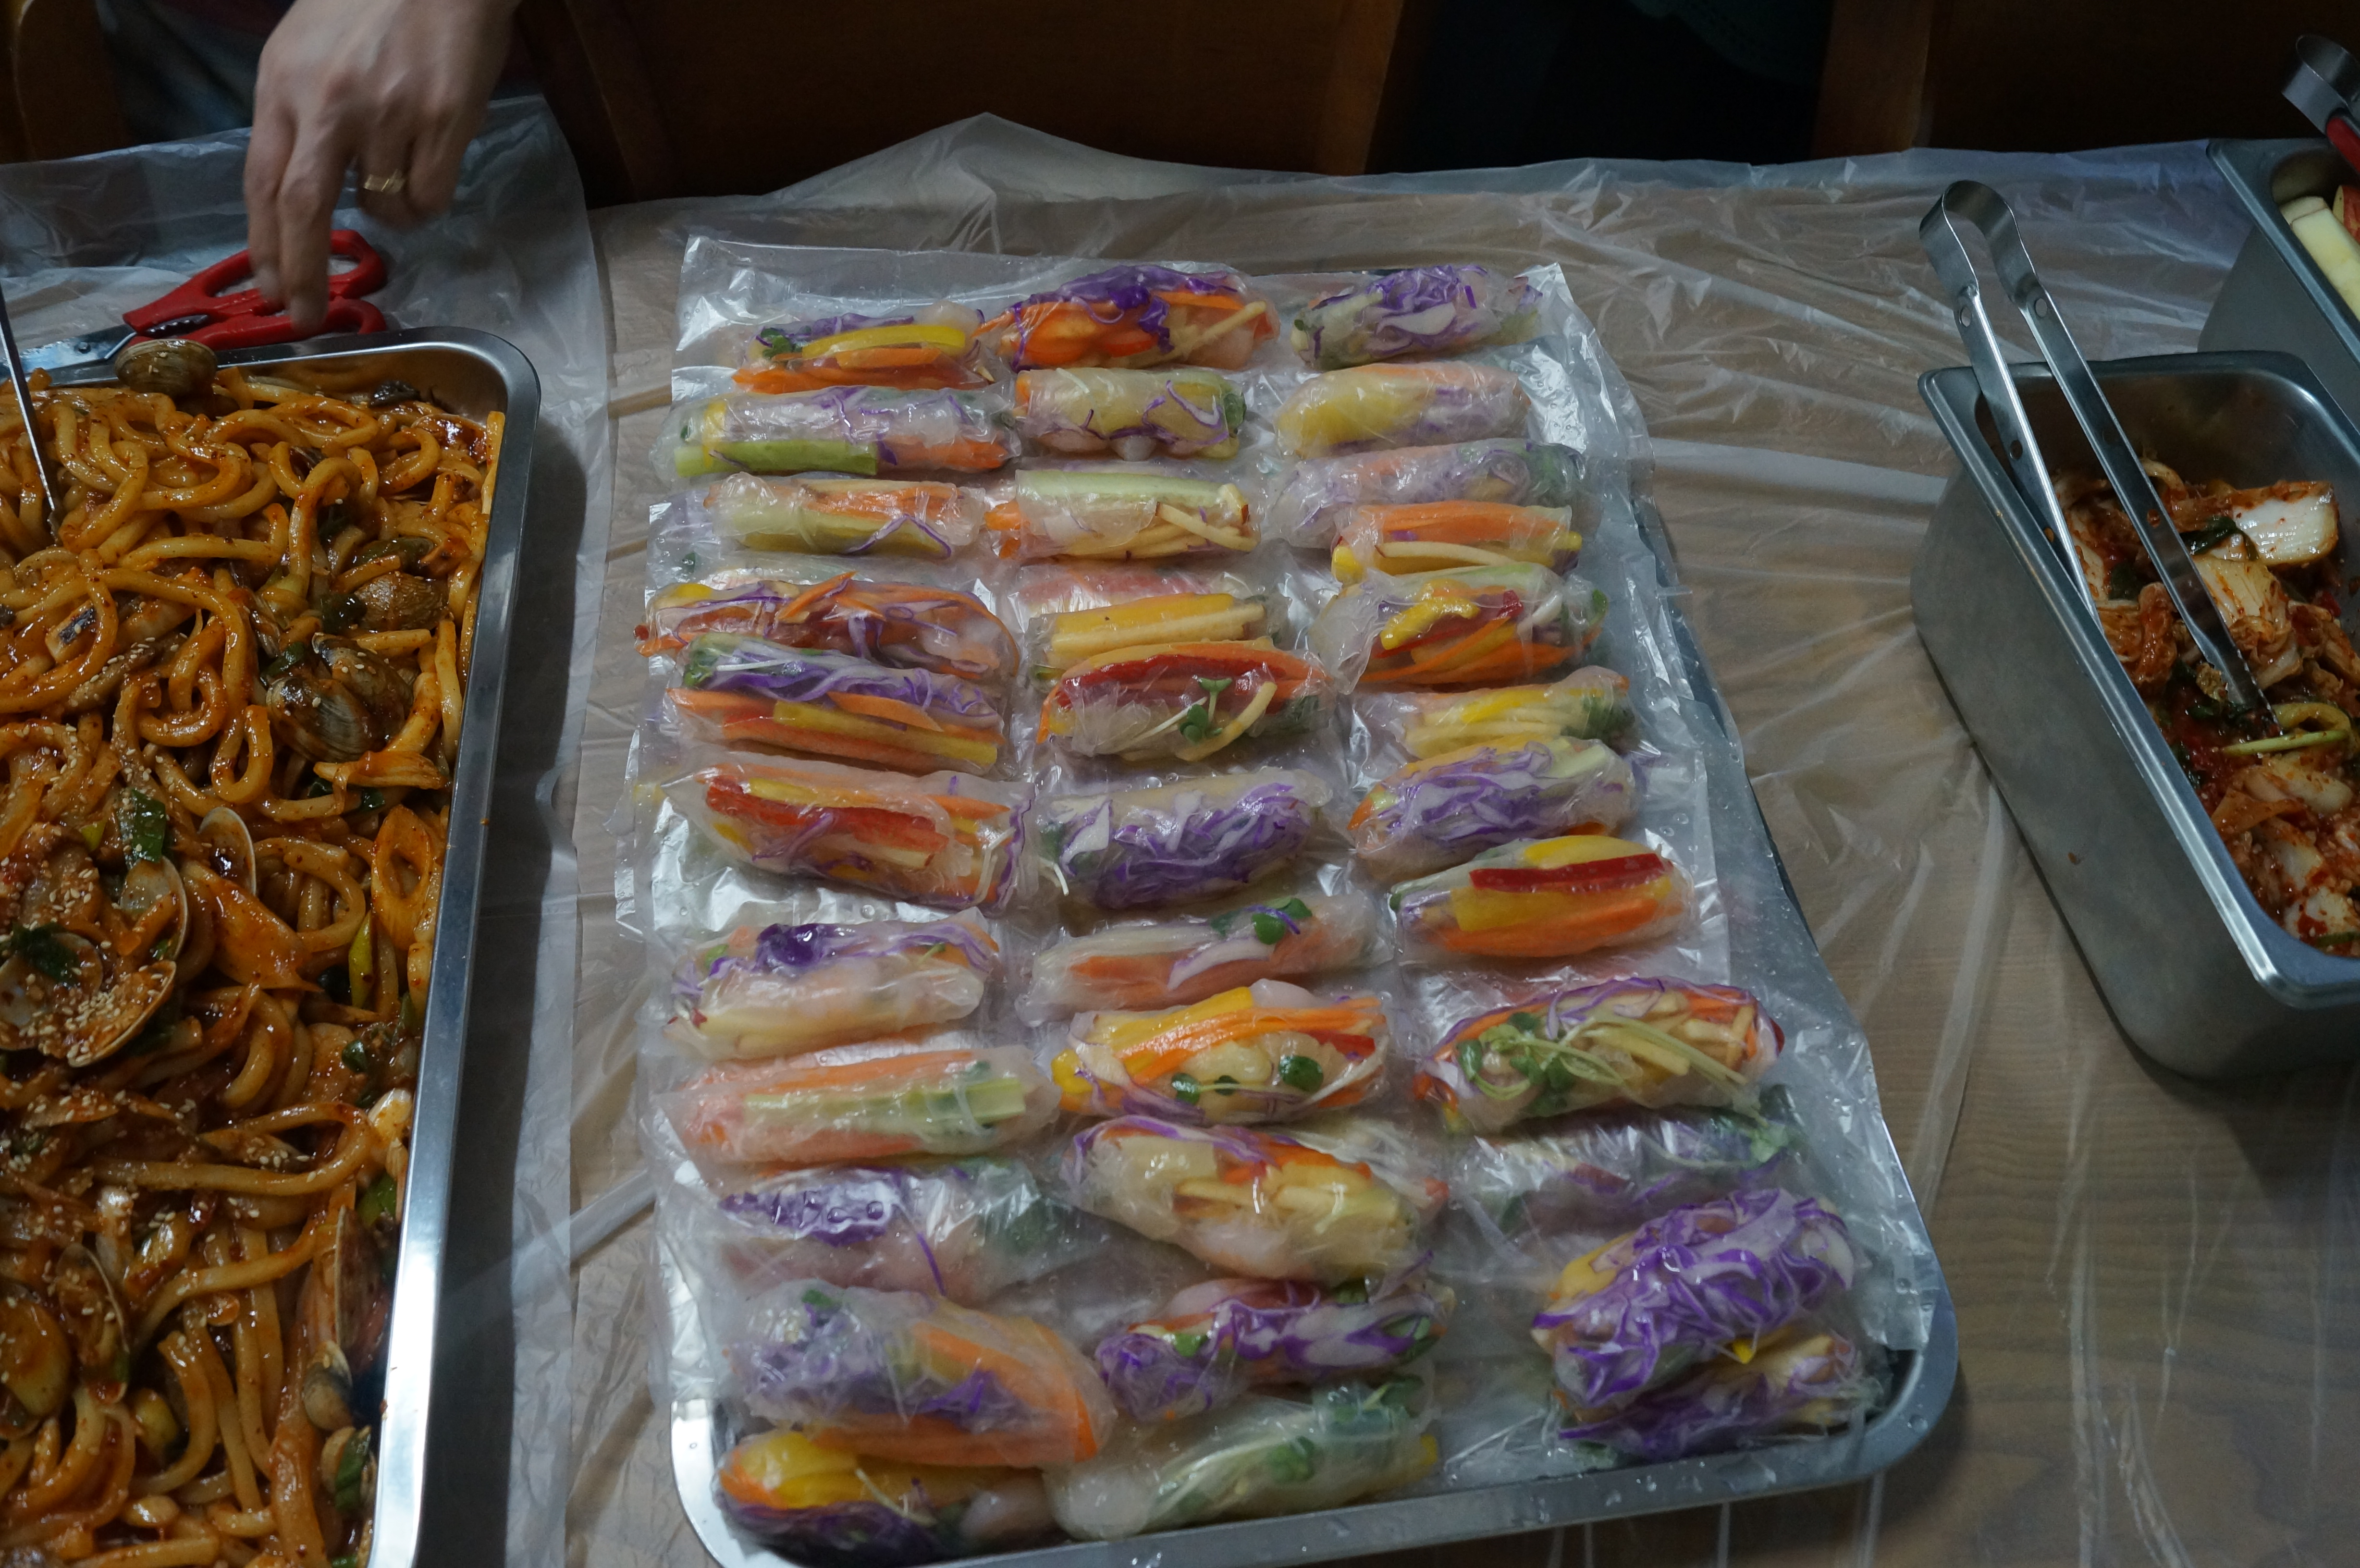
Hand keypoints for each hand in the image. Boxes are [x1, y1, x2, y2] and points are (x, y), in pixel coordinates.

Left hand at [243, 0, 519, 330]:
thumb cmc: (371, 6)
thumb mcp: (306, 53)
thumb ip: (296, 119)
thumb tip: (293, 201)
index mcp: (285, 86)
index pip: (262, 183)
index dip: (264, 247)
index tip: (268, 293)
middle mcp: (329, 103)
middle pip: (304, 209)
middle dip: (302, 275)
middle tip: (306, 318)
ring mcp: (389, 113)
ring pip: (384, 208)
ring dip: (391, 215)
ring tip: (400, 174)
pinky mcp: (444, 120)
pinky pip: (430, 198)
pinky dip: (428, 202)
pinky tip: (431, 163)